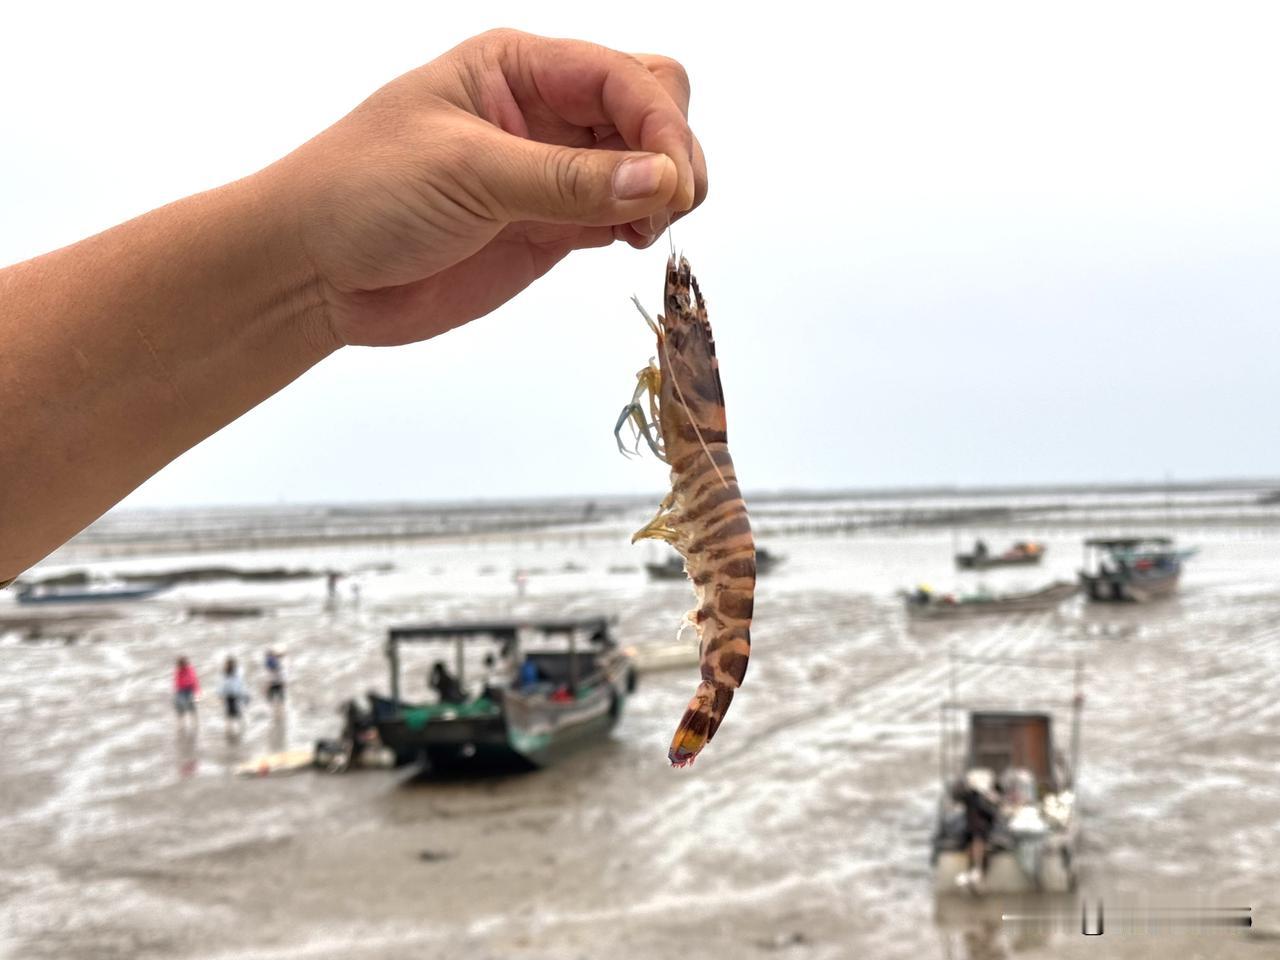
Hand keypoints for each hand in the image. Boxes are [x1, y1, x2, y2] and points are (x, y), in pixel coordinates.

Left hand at [271, 29, 707, 347]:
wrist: (314, 270)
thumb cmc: (360, 191)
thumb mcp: (465, 172)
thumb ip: (565, 180)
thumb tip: (658, 179)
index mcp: (517, 68)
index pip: (622, 78)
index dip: (659, 124)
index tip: (671, 179)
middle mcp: (543, 112)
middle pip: (648, 109)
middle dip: (672, 150)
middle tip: (667, 204)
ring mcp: (549, 172)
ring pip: (644, 165)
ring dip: (664, 193)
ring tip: (646, 230)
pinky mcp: (550, 228)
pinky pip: (620, 214)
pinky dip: (642, 225)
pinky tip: (634, 242)